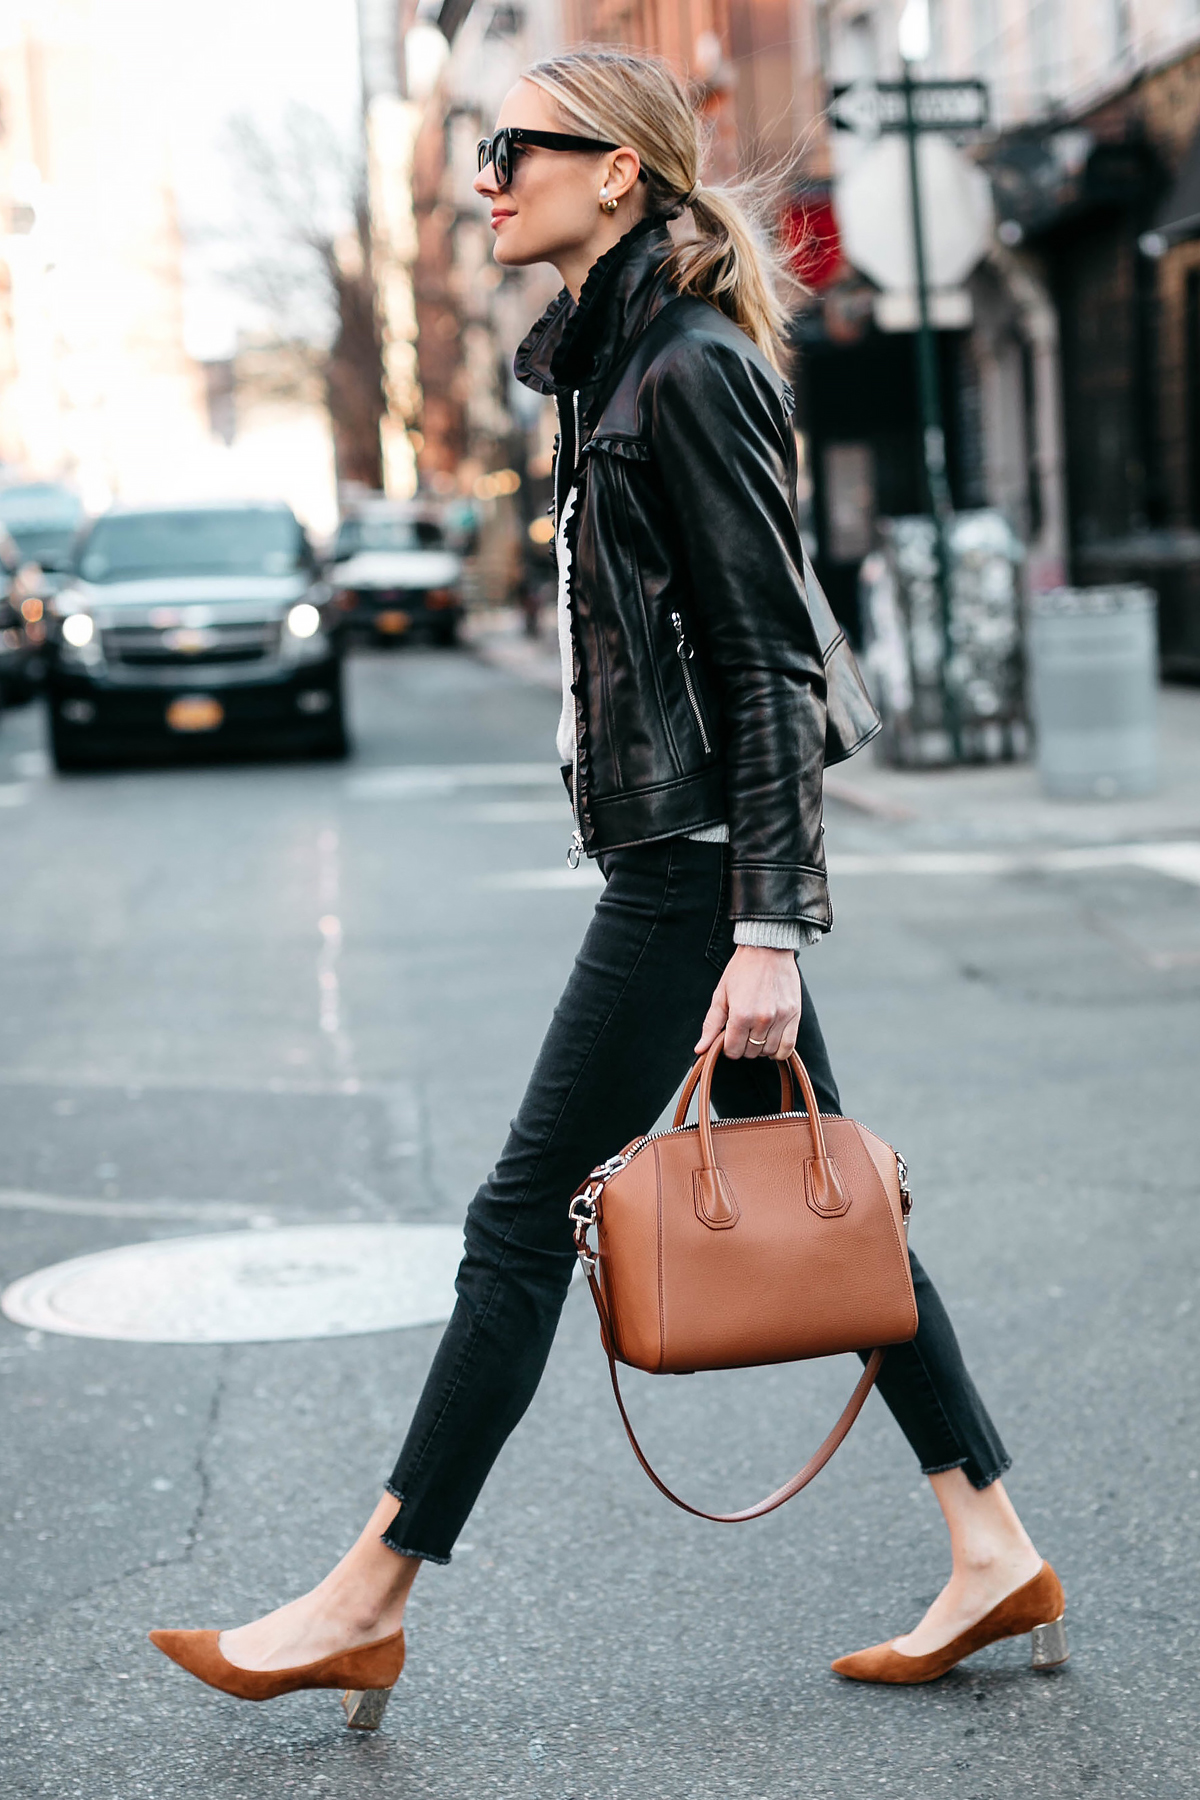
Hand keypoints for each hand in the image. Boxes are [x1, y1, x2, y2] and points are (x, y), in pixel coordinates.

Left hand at [695, 946, 801, 1060]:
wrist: (766, 950)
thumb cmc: (742, 970)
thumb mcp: (720, 996)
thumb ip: (711, 1025)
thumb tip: (700, 1049)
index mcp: (741, 1015)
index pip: (733, 1051)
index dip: (728, 1047)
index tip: (729, 1037)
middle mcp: (762, 1019)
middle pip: (750, 1052)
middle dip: (743, 1046)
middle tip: (742, 1031)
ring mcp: (780, 1018)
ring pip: (768, 1051)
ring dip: (760, 1047)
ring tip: (756, 1032)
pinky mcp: (794, 1015)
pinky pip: (788, 1047)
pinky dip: (779, 1050)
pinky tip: (771, 1041)